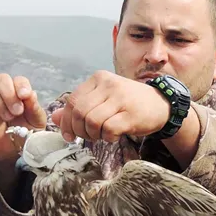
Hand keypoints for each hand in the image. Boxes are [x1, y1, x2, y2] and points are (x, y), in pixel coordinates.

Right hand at [0, 73, 46, 162]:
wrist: (12, 148)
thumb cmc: (26, 131)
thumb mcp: (36, 121)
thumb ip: (34, 108)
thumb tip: (30, 94)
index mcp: (20, 91)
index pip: (19, 80)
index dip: (21, 86)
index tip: (24, 96)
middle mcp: (3, 91)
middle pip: (1, 79)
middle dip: (9, 94)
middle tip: (16, 112)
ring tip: (7, 118)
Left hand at [51, 70, 169, 142]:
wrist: (160, 104)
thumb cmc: (128, 103)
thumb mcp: (102, 100)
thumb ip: (79, 107)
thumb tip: (55, 118)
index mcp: (98, 78)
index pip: (72, 101)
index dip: (66, 121)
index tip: (69, 135)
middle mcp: (108, 85)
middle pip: (79, 112)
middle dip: (79, 130)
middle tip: (88, 136)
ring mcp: (120, 98)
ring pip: (92, 122)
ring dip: (94, 135)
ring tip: (102, 134)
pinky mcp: (131, 114)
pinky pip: (108, 129)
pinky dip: (108, 137)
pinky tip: (114, 135)